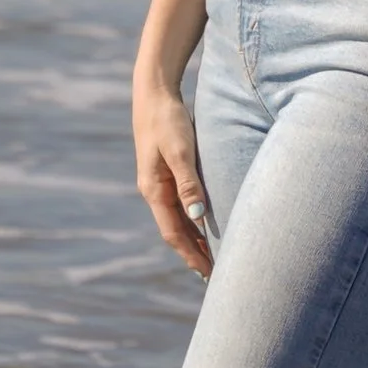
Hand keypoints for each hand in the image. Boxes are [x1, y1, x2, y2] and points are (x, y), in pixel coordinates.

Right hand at [135, 67, 213, 277]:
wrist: (154, 93)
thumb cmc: (168, 120)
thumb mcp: (180, 150)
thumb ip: (188, 183)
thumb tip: (198, 217)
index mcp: (154, 190)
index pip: (174, 233)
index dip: (190, 254)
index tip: (207, 273)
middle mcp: (154, 191)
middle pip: (175, 231)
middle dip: (192, 253)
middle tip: (213, 274)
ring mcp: (159, 182)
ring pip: (178, 219)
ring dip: (193, 238)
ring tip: (212, 256)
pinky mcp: (167, 171)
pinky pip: (180, 204)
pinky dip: (192, 219)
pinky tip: (205, 224)